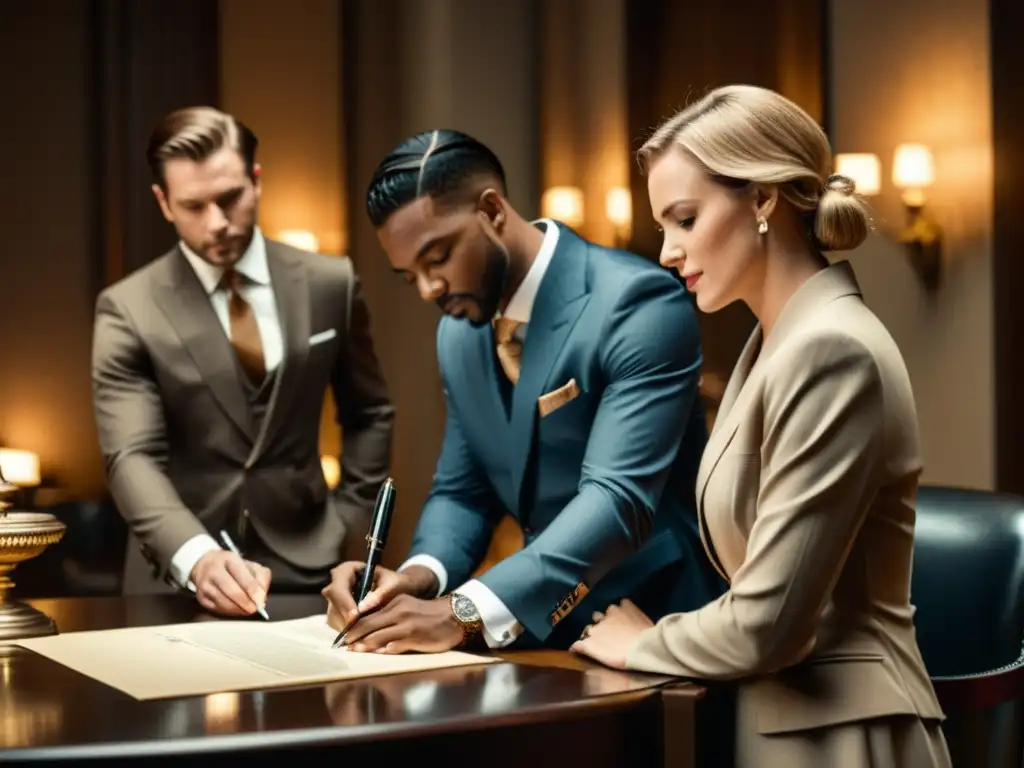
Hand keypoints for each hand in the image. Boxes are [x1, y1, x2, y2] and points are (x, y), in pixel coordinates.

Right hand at [191, 550, 270, 616]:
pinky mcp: (201, 597)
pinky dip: (229, 611)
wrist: (206, 565)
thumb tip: (261, 596)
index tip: (260, 600)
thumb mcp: (249, 565)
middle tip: (255, 609)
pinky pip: (217, 608)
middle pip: (231, 590)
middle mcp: (214, 571)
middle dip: (245, 602)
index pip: (241, 574)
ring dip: (238, 609)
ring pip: (223, 602)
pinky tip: (236, 609)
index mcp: (229, 559)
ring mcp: (205, 584)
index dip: (252, 589)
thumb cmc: (232, 566)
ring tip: (247, 609)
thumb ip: (260, 577)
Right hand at [322, 563, 436, 632]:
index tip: (356, 615)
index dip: (344, 602)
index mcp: (347, 570)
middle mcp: (337, 584)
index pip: (338, 587)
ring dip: (346, 628)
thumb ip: (380, 594)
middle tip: (359, 631)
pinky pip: (338, 625)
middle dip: (345, 618)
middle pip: (333, 603)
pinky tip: (362, 636)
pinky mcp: (338, 613)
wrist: (399, 590)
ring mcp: (336, 599)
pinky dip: (349, 632)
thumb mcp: (394, 585)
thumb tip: (362, 608)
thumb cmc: (397, 584)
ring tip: (364, 634)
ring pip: (333, 616)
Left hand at [341, 595, 463, 653]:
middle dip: (353, 636)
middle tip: (342, 646)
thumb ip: (390, 616)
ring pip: (377, 636)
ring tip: (353, 652)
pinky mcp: (414, 637)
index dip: (354, 626)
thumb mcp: (407, 607)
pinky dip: (383, 651)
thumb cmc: (429, 615)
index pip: (369, 614)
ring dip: (364, 645)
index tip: (343, 635)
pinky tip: (376, 655)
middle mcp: (398, 611)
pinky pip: (393, 646)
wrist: (455, 616)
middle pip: (369, 624)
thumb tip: (369, 632)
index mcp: (395, 602)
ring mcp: (406, 624)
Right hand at [570, 599, 653, 669]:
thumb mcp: (599, 656)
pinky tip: (630, 614)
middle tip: (609, 633)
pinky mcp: (627, 605)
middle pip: (595, 619)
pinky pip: (623, 604)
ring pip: (608, 610)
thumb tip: (573, 646)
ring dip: (611, 615)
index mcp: (591, 632)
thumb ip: (584, 648)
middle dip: (600, 623)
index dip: (589, 637)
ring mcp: (613, 610)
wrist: (643, 647)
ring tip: (620, 623)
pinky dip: (625, 608)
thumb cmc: (621, 657)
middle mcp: (599, 619)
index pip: (585, 633)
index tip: (593, 642)